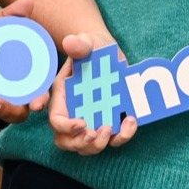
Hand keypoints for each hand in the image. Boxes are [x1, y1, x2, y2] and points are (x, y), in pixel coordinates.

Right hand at [49, 32, 137, 154]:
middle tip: (96, 132)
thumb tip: (70, 42)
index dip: (65, 127)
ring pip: (89, 146)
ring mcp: (92, 120)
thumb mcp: (85, 43)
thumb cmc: (90, 48)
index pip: (56, 120)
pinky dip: (123, 136)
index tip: (81, 123)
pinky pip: (114, 139)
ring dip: (99, 144)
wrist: (106, 51)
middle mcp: (74, 113)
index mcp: (62, 98)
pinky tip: (131, 120)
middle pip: (68, 142)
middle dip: (81, 143)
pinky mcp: (111, 120)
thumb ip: (78, 45)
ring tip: (113, 128)